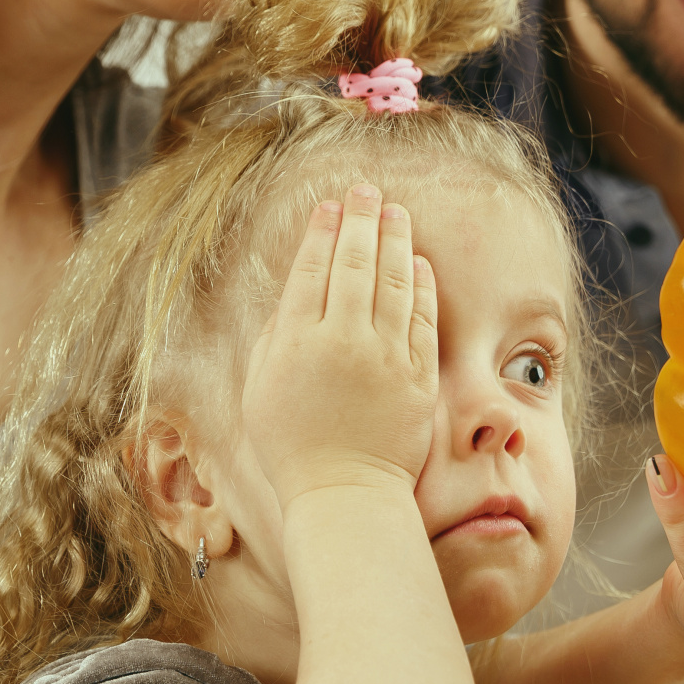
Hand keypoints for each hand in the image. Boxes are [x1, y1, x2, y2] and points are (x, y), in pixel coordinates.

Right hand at [244, 184, 437, 505]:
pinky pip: (423, 318)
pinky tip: (419, 263)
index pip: (311, 269)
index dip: (321, 232)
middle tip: (364, 191)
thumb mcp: (260, 389)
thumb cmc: (292, 447)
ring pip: (394, 281)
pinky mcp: (419, 375)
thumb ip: (275, 336)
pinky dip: (421, 285)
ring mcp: (386, 356)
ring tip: (395, 212)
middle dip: (359, 219)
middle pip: (354, 263)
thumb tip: (294, 295)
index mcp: (297, 341)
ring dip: (395, 240)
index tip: (328, 206)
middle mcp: (343, 340)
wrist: (344, 492)